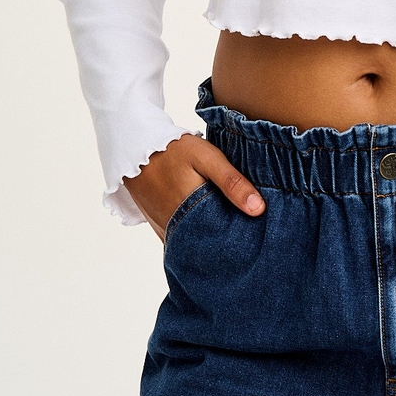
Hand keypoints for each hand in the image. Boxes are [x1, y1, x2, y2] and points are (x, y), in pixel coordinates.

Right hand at [122, 132, 265, 242]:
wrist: (136, 149)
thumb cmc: (174, 151)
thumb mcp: (207, 158)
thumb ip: (231, 182)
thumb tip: (258, 209)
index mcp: (193, 213)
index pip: (224, 238)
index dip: (242, 239)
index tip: (259, 236)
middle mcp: (178, 230)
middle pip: (211, 247)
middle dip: (229, 244)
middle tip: (250, 240)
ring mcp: (167, 232)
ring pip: (196, 247)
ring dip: (212, 242)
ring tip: (234, 237)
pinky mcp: (160, 230)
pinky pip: (182, 244)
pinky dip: (196, 241)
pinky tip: (210, 231)